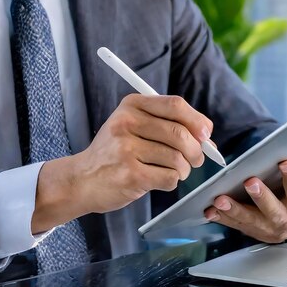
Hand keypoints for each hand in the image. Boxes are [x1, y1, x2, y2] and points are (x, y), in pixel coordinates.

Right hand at [32, 94, 211, 232]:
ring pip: (177, 158)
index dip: (197, 121)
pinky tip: (159, 180)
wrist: (81, 180)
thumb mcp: (132, 126)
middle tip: (195, 159)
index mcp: (131, 105)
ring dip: (183, 169)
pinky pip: (169, 177)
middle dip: (196, 150)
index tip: (206, 134)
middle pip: (180, 133)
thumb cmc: (114, 154)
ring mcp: (127, 149)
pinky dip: (171, 181)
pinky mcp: (131, 174)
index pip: (175, 105)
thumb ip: (166, 124)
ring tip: (173, 171)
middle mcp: (127, 123)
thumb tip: (205, 135)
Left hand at [204, 140, 286, 242]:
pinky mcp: (248, 230)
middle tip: (250, 181)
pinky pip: (232, 225)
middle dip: (262, 197)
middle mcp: (286, 219)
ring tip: (219, 199)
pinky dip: (220, 218)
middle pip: (274, 210)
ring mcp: (265, 228)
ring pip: (249, 220)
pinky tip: (209, 209)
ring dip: (234, 210)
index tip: (285, 161)